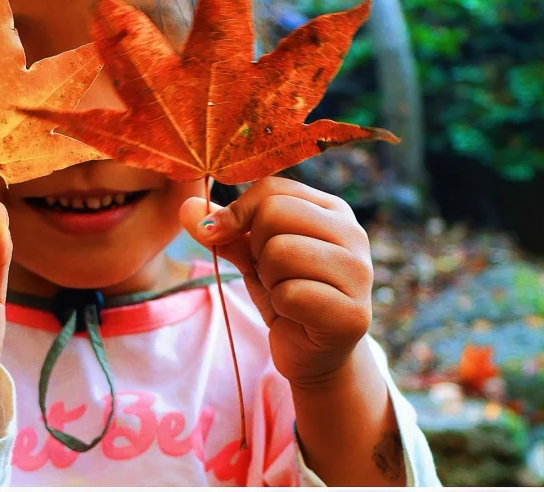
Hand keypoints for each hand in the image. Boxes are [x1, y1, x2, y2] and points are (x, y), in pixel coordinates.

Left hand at [180, 176, 373, 390]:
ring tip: (285, 292)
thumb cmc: (288, 294)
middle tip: (272, 274)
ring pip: (280, 252)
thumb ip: (225, 229)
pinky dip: (280, 307)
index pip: (273, 188)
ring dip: (269, 279)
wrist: (314, 355)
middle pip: (274, 214)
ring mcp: (359, 273)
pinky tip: (296, 316)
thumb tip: (184, 206)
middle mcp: (354, 233)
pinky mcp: (352, 314)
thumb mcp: (253, 255)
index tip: (228, 237)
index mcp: (333, 209)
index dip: (239, 213)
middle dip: (257, 249)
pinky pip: (290, 294)